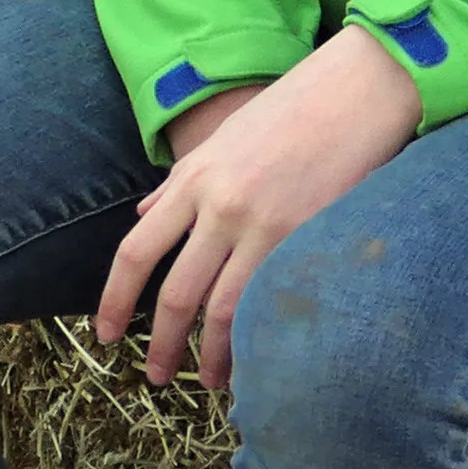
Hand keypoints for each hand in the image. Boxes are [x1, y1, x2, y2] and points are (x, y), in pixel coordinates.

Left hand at [90, 28, 420, 385]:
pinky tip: (258, 355)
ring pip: (225, 308)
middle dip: (161, 344)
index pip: (137, 252)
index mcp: (194, 178)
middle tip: (156, 376)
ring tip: (211, 381)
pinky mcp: (311, 235)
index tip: (107, 335)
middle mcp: (221, 205)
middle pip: (176, 293)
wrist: (360, 86)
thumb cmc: (295, 106)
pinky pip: (273, 299)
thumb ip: (180, 183)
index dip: (115, 301)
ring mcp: (267, 223)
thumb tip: (144, 218)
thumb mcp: (224, 138)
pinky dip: (260, 334)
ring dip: (213, 353)